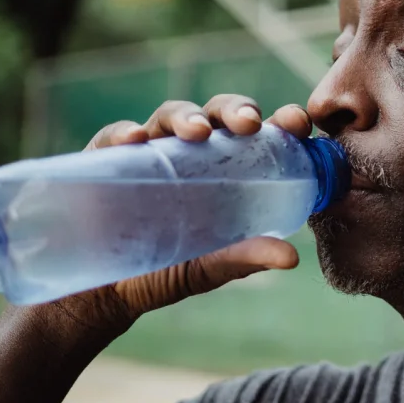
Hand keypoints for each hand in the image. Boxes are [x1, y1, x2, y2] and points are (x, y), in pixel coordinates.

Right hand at [40, 96, 312, 334]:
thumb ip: (246, 257)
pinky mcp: (106, 159)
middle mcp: (190, 152)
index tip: (297, 123)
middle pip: (216, 114)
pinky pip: (114, 138)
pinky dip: (125, 133)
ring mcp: (148, 151)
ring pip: (169, 116)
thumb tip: (291, 256)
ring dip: (186, 117)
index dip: (279, 123)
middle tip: (250, 123)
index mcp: (227, 168)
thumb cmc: (167, 270)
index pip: (258, 135)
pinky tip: (135, 141)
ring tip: (199, 132)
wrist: (107, 292)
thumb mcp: (210, 266)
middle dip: (235, 110)